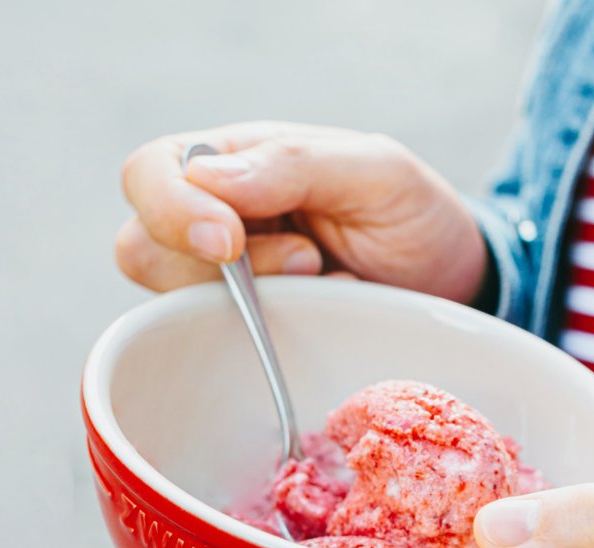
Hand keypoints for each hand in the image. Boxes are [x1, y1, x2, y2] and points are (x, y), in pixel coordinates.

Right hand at [115, 121, 487, 302]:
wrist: (451, 280)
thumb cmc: (411, 213)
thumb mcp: (377, 171)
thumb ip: (296, 166)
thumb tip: (208, 179)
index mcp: (235, 159)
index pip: (151, 172)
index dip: (171, 208)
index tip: (229, 243)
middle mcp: (215, 215)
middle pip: (143, 246)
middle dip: (214, 267)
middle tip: (308, 262)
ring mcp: (226, 279)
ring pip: (170, 301)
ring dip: (244, 302)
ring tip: (322, 277)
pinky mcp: (245, 329)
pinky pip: (213, 342)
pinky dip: (258, 337)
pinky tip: (314, 313)